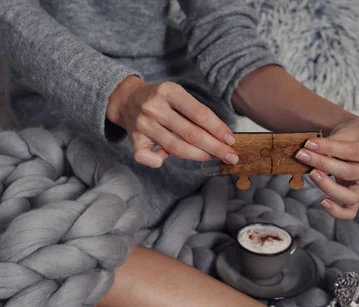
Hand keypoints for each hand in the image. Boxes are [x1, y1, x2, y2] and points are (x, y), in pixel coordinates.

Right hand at [107, 76, 238, 167]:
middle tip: (231, 156)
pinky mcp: (134, 139)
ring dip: (198, 156)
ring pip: (175, 148)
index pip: (199, 113)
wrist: (127, 99)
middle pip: (190, 133)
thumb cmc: (160, 100)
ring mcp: (143, 124)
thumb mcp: (177, 95)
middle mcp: (154, 107)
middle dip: (215, 147)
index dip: (218, 129)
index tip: (231, 140)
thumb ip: (195, 113)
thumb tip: (221, 137)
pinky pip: (148, 158)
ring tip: (212, 158)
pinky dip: (159, 162)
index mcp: (169, 91)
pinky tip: (165, 158)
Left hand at [294, 118, 358, 218]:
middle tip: (302, 155)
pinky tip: (322, 201)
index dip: (329, 148)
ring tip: (311, 173)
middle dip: (323, 163)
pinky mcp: (356, 197)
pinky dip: (336, 211)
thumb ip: (334, 139)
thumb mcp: (348, 129)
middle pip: (350, 172)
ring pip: (350, 196)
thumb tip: (312, 149)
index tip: (308, 143)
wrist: (355, 140)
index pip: (353, 151)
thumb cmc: (351, 134)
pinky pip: (349, 212)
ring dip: (328, 186)